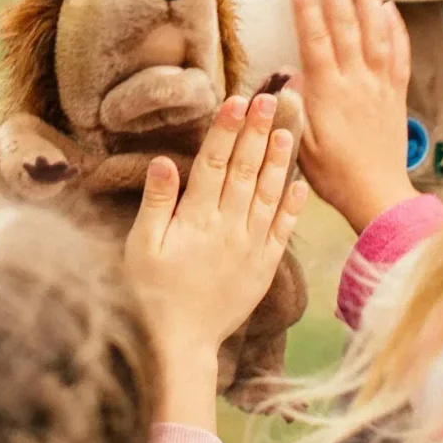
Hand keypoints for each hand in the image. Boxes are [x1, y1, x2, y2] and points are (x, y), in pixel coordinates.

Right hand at [126, 93, 307, 428]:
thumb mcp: (141, 247)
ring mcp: (250, 247)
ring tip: (286, 129)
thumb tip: (164, 161)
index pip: (213, 164)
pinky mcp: (263, 267)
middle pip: (244, 171)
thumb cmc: (150, 293)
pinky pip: (282, 231)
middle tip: (269, 98)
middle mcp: (228, 228)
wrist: (180, 344)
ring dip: (277, 160)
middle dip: (256, 132)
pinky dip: (291, 207)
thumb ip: (156, 203)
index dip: (225, 130)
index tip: (236, 100)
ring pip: (267, 194)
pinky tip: (300, 184)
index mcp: (196, 220)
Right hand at [289, 0, 415, 229]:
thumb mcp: (301, 146)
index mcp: (329, 95)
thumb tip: (286, 75)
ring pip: (376, 33)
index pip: (317, 42)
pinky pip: (398, 55)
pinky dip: (395, 29)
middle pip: (347, 26)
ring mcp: (380, 86)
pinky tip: (389, 8)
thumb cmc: (333, 176)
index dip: (308, 10)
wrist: (377, 196)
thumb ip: (293, 108)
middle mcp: (358, 83)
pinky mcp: (396, 94)